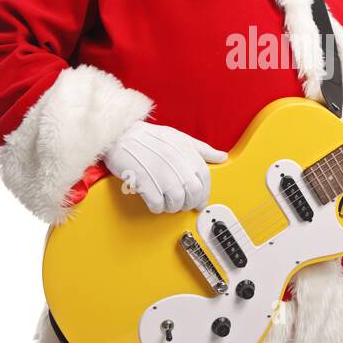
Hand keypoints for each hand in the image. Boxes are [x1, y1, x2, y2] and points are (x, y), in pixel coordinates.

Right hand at [102, 122, 227, 213]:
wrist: (120, 135)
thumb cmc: (149, 137)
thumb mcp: (180, 137)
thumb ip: (202, 149)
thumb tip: (222, 157)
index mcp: (187, 151)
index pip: (205, 178)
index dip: (204, 193)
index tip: (200, 201)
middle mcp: (176, 162)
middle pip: (193, 192)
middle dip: (190, 203)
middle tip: (184, 205)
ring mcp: (160, 172)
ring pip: (176, 201)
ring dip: (173, 207)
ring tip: (168, 204)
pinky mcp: (144, 182)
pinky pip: (157, 204)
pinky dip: (157, 208)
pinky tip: (155, 203)